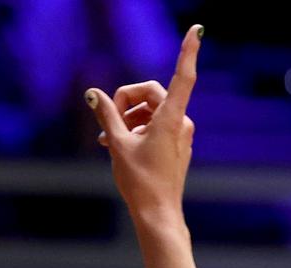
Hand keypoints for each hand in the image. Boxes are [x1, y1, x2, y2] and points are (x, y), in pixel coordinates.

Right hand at [84, 25, 201, 223]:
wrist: (158, 216)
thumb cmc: (140, 182)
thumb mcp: (117, 146)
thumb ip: (106, 115)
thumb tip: (92, 94)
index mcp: (170, 118)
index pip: (182, 76)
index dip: (189, 51)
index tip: (197, 29)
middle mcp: (180, 123)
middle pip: (150, 94)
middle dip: (127, 103)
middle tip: (107, 125)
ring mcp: (180, 135)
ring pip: (150, 112)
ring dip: (128, 120)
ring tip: (108, 141)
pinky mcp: (176, 146)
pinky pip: (155, 127)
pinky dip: (137, 131)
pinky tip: (119, 146)